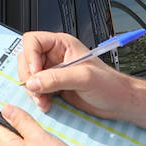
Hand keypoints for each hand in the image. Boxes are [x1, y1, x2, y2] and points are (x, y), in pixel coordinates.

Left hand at [0, 105, 92, 145]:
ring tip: (46, 125)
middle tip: (34, 111)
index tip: (14, 102)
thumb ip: (22, 122)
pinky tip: (53, 141)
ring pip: (25, 142)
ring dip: (34, 132)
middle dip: (21, 120)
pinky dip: (42, 144)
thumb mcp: (39, 137)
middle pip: (11, 132)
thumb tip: (7, 110)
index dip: (4, 111)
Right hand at [16, 30, 136, 117]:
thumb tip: (33, 81)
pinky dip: (37, 98)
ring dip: (32, 90)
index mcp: (62, 45)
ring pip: (28, 76)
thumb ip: (56, 78)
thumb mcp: (84, 78)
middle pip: (26, 60)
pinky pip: (35, 89)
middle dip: (29, 77)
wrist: (119, 102)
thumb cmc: (110, 85)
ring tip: (43, 100)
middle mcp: (55, 56)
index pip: (33, 41)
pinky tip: (46, 104)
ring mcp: (52, 72)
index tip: (35, 73)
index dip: (30, 56)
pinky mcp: (53, 86)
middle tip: (38, 91)